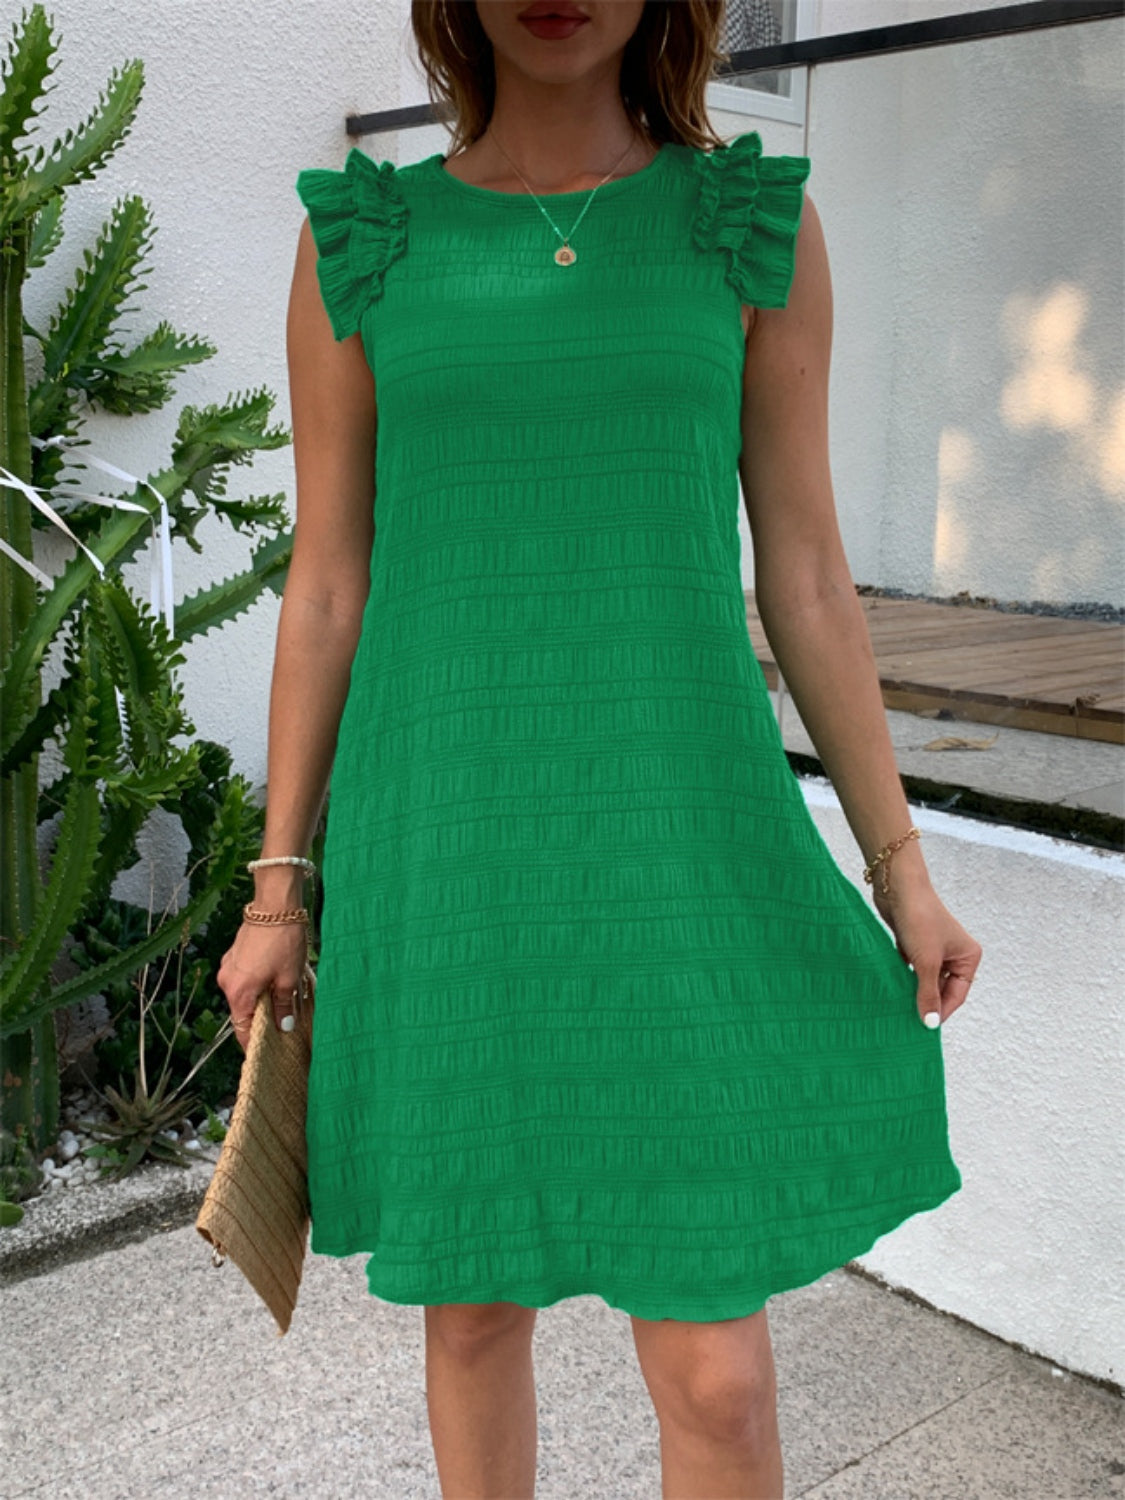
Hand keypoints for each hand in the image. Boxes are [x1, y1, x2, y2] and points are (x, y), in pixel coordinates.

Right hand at [217, 920, 311, 1052]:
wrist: (275, 905)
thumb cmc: (283, 941)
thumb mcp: (289, 978)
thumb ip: (284, 1005)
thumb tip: (284, 1026)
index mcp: (238, 992)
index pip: (241, 1028)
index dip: (253, 1042)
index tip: (265, 1052)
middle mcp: (227, 982)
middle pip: (242, 1010)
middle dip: (261, 1018)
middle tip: (282, 1024)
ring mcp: (229, 967)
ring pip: (244, 993)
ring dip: (260, 998)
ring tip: (283, 997)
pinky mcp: (234, 955)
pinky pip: (243, 977)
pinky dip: (256, 983)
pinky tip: (275, 978)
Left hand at [872, 870, 981, 1027]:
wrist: (897, 887)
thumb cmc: (919, 919)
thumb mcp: (926, 962)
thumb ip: (928, 994)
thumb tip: (931, 1023)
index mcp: (968, 956)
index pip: (958, 994)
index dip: (942, 1011)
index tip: (925, 1027)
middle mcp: (954, 953)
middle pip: (941, 988)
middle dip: (926, 1001)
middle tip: (909, 1021)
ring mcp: (934, 948)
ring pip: (925, 979)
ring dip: (914, 991)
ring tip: (899, 1008)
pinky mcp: (915, 944)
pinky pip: (911, 969)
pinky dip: (903, 978)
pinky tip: (892, 990)